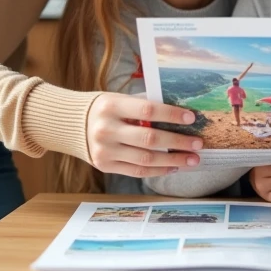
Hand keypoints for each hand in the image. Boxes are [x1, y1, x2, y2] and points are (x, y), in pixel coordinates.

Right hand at [85, 93, 203, 177]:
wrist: (73, 124)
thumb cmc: (105, 109)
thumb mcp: (119, 100)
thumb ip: (143, 106)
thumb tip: (177, 115)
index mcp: (111, 106)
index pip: (147, 110)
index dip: (171, 115)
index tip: (191, 119)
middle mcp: (106, 129)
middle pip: (149, 139)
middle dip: (177, 143)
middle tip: (198, 144)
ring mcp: (105, 150)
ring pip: (145, 159)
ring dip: (173, 161)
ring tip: (192, 160)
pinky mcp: (105, 166)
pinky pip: (137, 171)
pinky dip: (158, 170)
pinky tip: (173, 167)